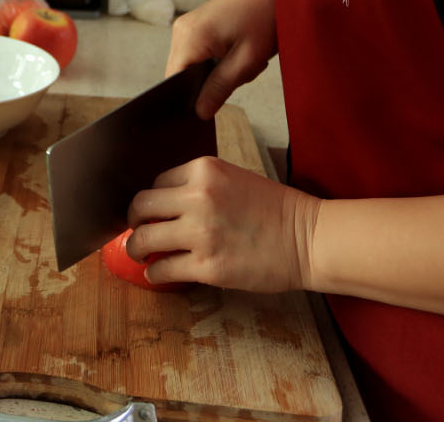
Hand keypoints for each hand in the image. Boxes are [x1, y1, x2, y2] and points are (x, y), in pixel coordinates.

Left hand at [126, 155, 321, 292]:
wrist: (308, 239)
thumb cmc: (277, 211)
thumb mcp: (235, 178)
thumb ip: (201, 186)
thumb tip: (166, 204)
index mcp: (205, 170)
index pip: (157, 182)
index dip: (153, 200)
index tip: (152, 212)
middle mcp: (198, 197)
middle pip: (141, 207)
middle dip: (134, 221)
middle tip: (137, 231)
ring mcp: (201, 233)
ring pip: (144, 239)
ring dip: (137, 248)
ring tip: (141, 254)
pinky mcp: (207, 267)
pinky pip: (162, 269)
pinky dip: (155, 273)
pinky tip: (159, 273)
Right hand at [165, 0, 275, 118]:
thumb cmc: (263, 18)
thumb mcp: (246, 61)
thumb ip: (219, 88)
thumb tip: (199, 112)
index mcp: (189, 38)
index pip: (173, 82)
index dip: (187, 100)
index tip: (209, 109)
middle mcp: (181, 31)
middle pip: (182, 75)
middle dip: (209, 84)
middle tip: (239, 75)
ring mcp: (187, 26)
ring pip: (192, 67)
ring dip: (216, 73)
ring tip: (242, 61)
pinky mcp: (196, 25)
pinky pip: (199, 55)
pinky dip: (217, 61)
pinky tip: (238, 52)